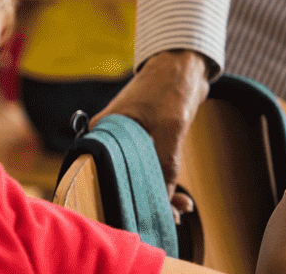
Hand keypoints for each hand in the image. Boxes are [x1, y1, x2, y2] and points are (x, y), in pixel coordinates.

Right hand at [92, 48, 210, 212]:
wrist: (185, 62)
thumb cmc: (171, 87)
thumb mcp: (170, 126)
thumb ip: (166, 162)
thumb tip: (165, 200)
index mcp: (104, 132)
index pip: (100, 174)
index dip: (117, 200)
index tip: (136, 219)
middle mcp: (110, 139)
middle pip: (121, 180)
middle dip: (144, 202)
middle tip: (166, 222)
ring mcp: (127, 141)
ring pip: (140, 177)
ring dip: (160, 195)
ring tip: (181, 212)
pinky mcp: (145, 142)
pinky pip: (152, 169)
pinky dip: (165, 184)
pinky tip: (181, 201)